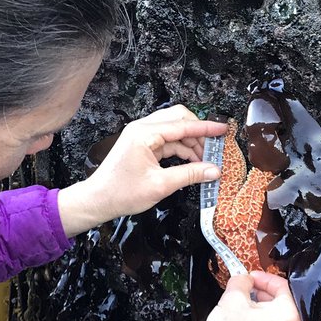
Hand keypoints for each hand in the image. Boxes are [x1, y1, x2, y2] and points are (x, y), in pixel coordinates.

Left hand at [57, 105, 226, 235]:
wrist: (97, 200)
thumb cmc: (121, 192)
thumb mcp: (161, 185)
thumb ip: (190, 175)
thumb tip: (213, 171)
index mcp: (145, 134)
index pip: (182, 125)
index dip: (206, 128)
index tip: (223, 129)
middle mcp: (142, 129)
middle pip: (179, 120)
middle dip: (198, 133)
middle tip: (214, 148)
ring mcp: (141, 136)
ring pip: (174, 131)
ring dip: (191, 143)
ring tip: (206, 160)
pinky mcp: (141, 145)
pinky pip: (167, 141)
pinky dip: (181, 149)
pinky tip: (192, 162)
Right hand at [182, 272, 302, 320]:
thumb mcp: (232, 299)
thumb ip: (241, 281)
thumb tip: (244, 279)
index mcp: (290, 316)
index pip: (283, 286)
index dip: (263, 277)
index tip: (250, 276)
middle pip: (281, 304)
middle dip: (261, 294)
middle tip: (243, 290)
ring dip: (258, 310)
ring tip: (238, 309)